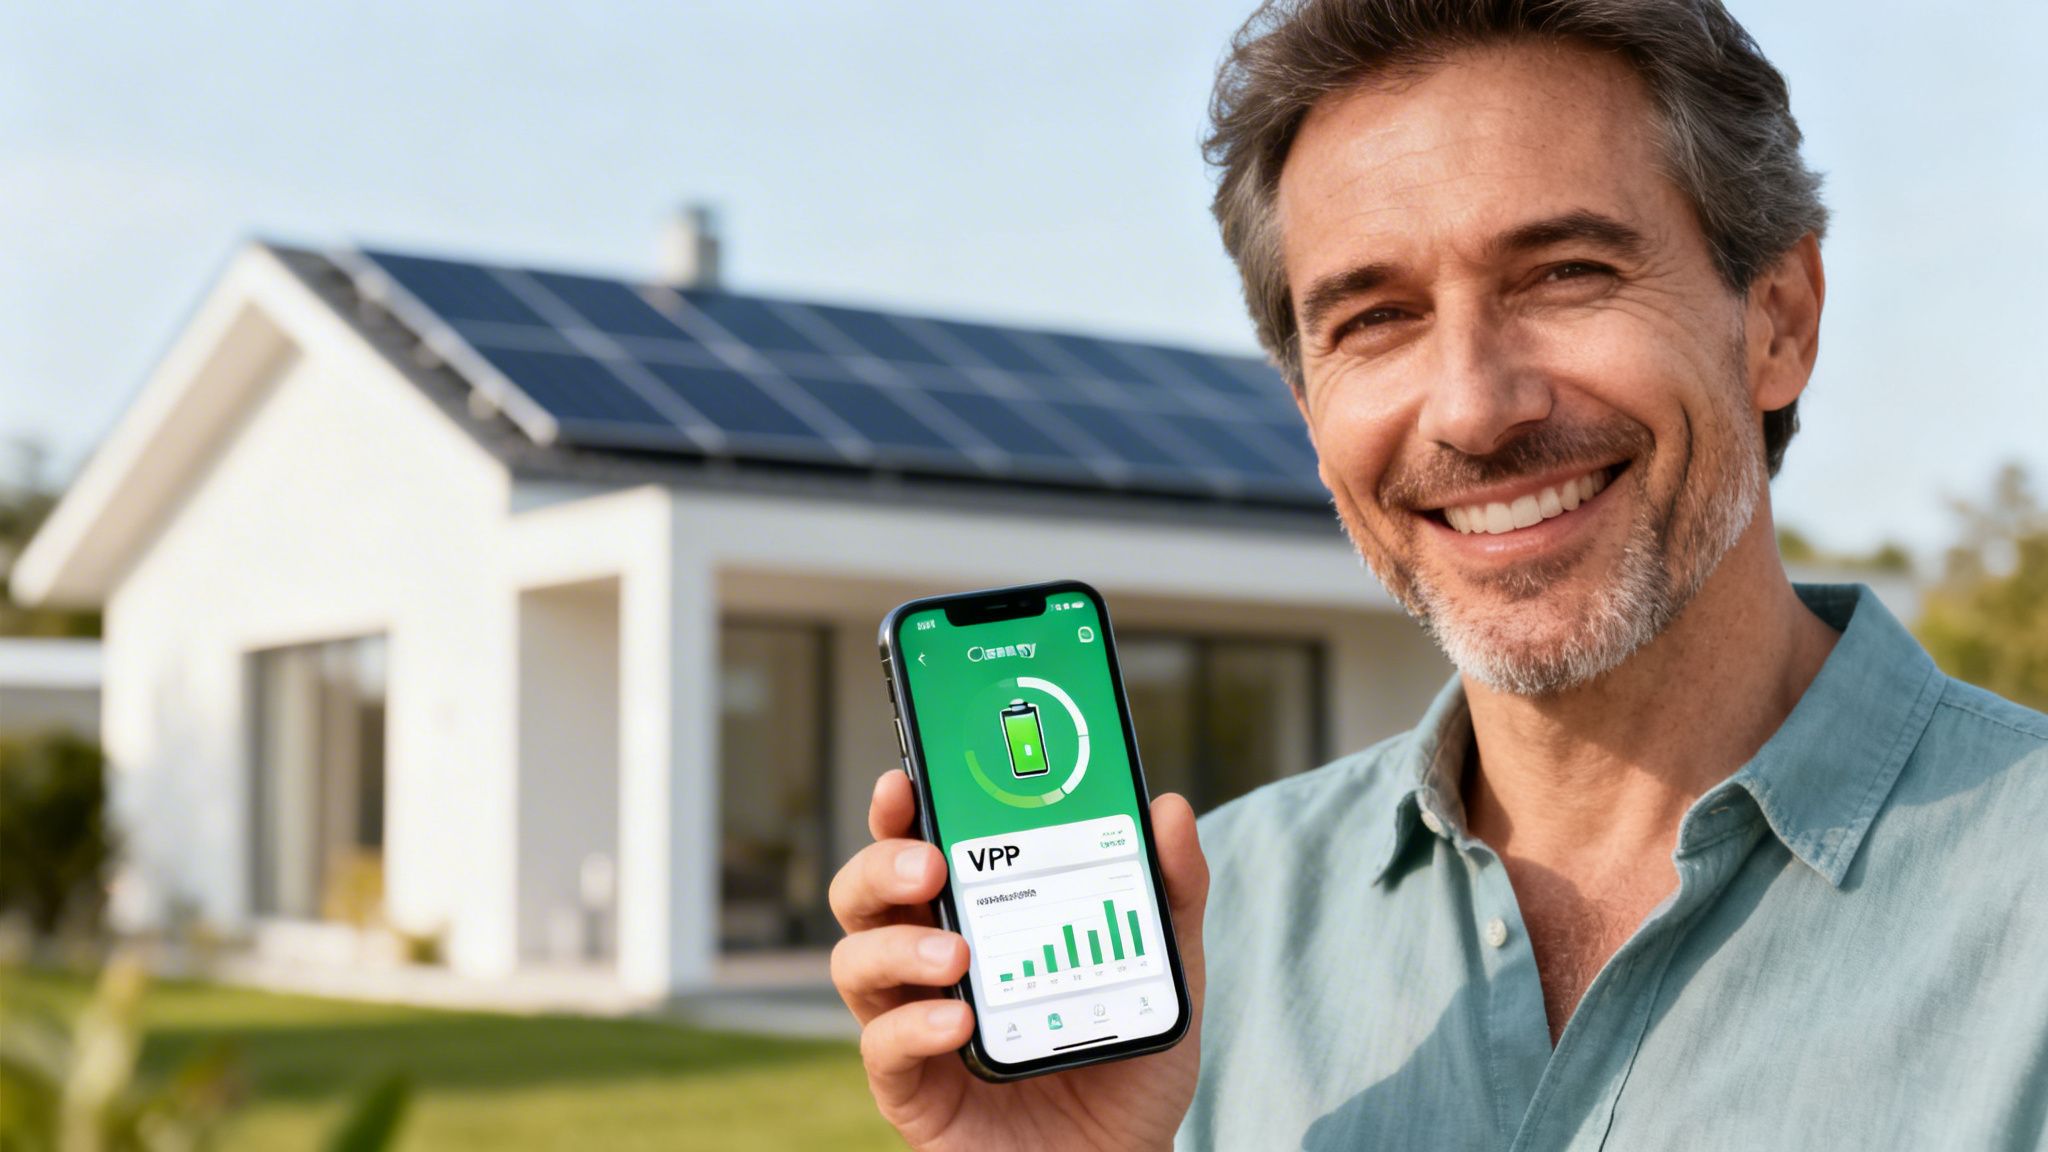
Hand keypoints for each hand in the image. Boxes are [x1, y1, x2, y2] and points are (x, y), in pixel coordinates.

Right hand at [829, 769, 1208, 1151]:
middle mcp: (930, 961)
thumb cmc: (1129, 1061)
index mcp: (976, 916)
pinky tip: (957, 1020)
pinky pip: (882, 1049)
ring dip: (896, 945)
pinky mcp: (913, 1091)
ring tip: (957, 953)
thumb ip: (1170, 893)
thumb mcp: (1166, 970)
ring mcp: (913, 1023)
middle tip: (930, 864)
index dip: (901, 809)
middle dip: (882, 863)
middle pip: (865, 893)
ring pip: (855, 962)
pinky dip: (911, 1027)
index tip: (907, 779)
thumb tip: (1167, 809)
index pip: (919, 846)